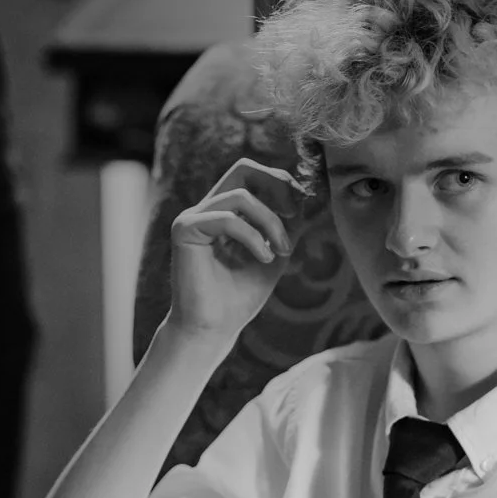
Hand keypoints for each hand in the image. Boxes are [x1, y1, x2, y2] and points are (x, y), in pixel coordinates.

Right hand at [167, 158, 306, 343]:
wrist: (214, 329)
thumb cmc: (241, 298)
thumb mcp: (276, 255)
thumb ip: (289, 227)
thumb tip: (310, 197)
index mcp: (226, 212)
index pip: (255, 177)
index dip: (283, 184)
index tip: (304, 209)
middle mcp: (208, 209)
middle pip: (243, 168)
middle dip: (277, 185)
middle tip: (296, 213)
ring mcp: (195, 217)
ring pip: (241, 195)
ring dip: (271, 222)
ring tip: (283, 251)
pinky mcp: (185, 229)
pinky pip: (227, 218)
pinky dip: (253, 237)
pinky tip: (265, 259)